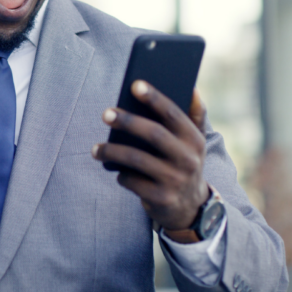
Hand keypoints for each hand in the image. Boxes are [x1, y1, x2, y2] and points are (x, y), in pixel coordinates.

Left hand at [92, 80, 209, 242]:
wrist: (190, 206)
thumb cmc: (184, 162)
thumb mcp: (194, 141)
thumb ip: (195, 115)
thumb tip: (192, 88)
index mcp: (195, 139)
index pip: (173, 114)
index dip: (155, 98)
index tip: (135, 85)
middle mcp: (188, 159)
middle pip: (154, 134)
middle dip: (127, 121)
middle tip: (106, 114)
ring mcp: (175, 180)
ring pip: (136, 159)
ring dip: (112, 151)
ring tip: (96, 149)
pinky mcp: (161, 198)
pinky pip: (131, 181)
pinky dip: (120, 174)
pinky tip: (115, 170)